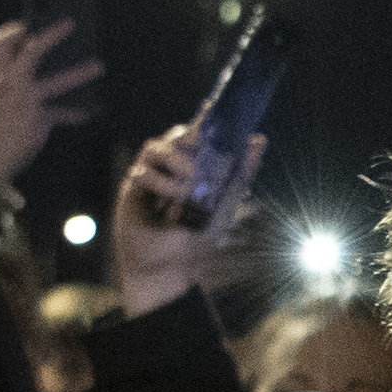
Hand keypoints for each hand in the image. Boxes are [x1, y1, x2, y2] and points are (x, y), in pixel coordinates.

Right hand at [0, 16, 105, 197]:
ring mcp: (24, 101)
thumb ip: (6, 79)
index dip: (13, 30)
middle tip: (70, 24)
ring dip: (80, 73)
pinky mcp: (38, 119)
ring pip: (57, 82)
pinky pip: (63, 113)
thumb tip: (25, 60)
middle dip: (51, 36)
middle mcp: (8, 84)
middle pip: (31, 52)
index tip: (27, 24)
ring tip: (99, 66)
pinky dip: (75, 113)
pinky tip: (86, 114)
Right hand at [111, 120, 266, 312]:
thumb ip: (241, 173)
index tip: (216, 122)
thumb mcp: (225, 206)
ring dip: (176, 160)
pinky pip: (142, 171)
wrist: (166, 270)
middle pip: (176, 135)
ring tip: (191, 184)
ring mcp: (150, 176)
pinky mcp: (132, 189)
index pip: (198, 135)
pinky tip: (172, 201)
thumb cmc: (195, 240)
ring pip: (156, 147)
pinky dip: (161, 183)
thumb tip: (259, 139)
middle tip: (201, 147)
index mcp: (193, 168)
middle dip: (189, 138)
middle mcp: (170, 169)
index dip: (205, 124)